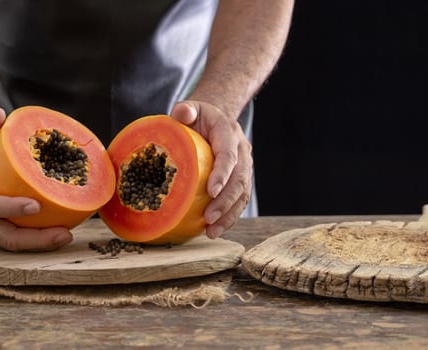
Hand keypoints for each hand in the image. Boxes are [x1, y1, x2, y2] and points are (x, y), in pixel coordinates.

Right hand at [0, 109, 72, 250]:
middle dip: (36, 239)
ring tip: (65, 236)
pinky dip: (34, 241)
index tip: (36, 206)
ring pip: (11, 245)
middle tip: (64, 233)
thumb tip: (1, 114)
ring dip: (40, 244)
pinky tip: (56, 235)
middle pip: (5, 238)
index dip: (12, 208)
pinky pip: (12, 243)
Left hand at [170, 101, 252, 238]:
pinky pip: (239, 200)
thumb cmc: (197, 118)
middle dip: (226, 200)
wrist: (214, 121)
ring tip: (212, 231)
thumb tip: (183, 113)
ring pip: (243, 193)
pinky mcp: (241, 180)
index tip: (211, 191)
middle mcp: (241, 150)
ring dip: (229, 214)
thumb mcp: (190, 108)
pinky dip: (229, 217)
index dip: (222, 173)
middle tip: (210, 217)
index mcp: (228, 132)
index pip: (229, 154)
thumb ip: (185, 109)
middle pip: (240, 178)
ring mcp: (244, 166)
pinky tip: (214, 230)